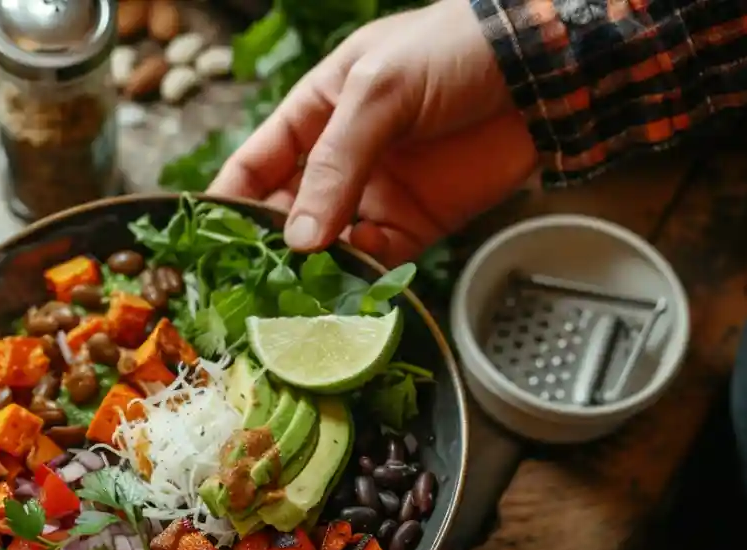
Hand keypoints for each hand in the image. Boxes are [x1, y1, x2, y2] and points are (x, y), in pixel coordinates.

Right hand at [210, 0, 538, 266]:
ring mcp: (375, 196)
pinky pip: (375, 262)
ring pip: (327, 245)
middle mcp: (338, 160)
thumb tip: (298, 236)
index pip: (255, 164)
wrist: (541, 67)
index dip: (227, 202)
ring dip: (309, 273)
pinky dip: (358, 281)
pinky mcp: (415, 226)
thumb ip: (336, 163)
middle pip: (285, 213)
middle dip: (265, 250)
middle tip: (245, 288)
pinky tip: (343, 295)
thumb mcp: (377, 91)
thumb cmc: (451, 50)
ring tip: (289, 302)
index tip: (205, 244)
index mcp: (316, 114)